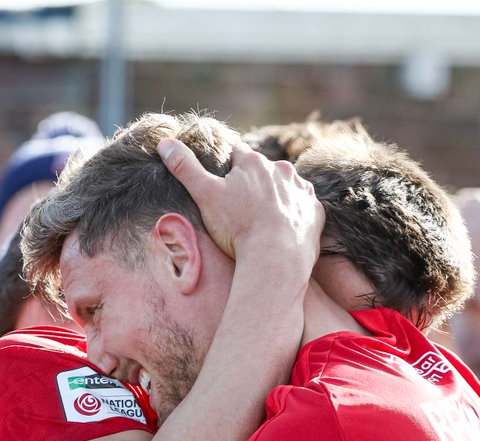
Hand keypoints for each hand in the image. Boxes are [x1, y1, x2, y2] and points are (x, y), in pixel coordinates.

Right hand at [157, 137, 323, 283]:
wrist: (276, 259)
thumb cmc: (238, 228)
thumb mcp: (205, 195)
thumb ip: (185, 168)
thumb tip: (165, 142)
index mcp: (253, 162)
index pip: (236, 155)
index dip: (226, 170)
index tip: (222, 186)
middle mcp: (281, 170)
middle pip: (262, 170)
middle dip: (251, 184)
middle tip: (240, 209)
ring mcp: (301, 190)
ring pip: (284, 187)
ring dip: (274, 197)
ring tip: (260, 221)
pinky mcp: (314, 212)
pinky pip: (302, 208)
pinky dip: (292, 215)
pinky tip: (281, 231)